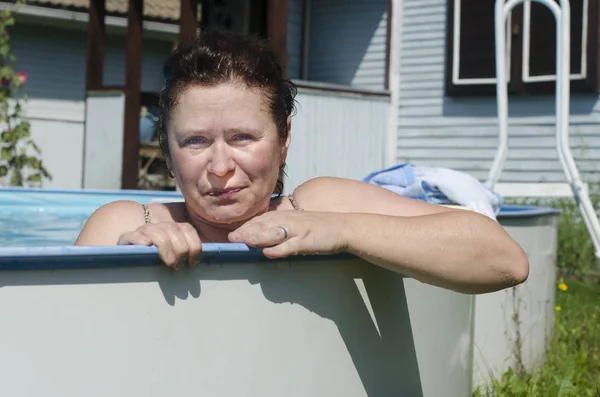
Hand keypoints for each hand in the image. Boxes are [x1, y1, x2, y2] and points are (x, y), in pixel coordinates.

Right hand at [117, 222, 201, 268]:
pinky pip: (132, 235)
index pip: (187, 228)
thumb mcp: (178, 258)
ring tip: (169, 262)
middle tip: (179, 266)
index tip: (193, 263)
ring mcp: (142, 232)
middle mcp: (158, 227)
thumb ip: (191, 255)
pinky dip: (140, 239)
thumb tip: (209, 259)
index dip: (194, 245)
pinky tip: (146, 246)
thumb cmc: (159, 264)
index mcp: (172, 229)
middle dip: (180, 248)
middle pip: (173, 228)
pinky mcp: (126, 239)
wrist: (130, 263)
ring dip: (165, 246)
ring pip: (156, 231)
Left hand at [228, 211, 348, 258]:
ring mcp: (299, 230)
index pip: (263, 219)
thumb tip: (266, 238)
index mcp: (288, 216)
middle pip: (265, 225)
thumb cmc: (321, 227)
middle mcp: (290, 220)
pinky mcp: (307, 241)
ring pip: (274, 233)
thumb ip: (283, 228)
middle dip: (247, 231)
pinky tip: (268, 252)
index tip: (234, 233)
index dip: (248, 226)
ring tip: (243, 241)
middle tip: (231, 239)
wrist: (344, 227)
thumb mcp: (299, 223)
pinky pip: (291, 245)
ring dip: (258, 237)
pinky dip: (279, 249)